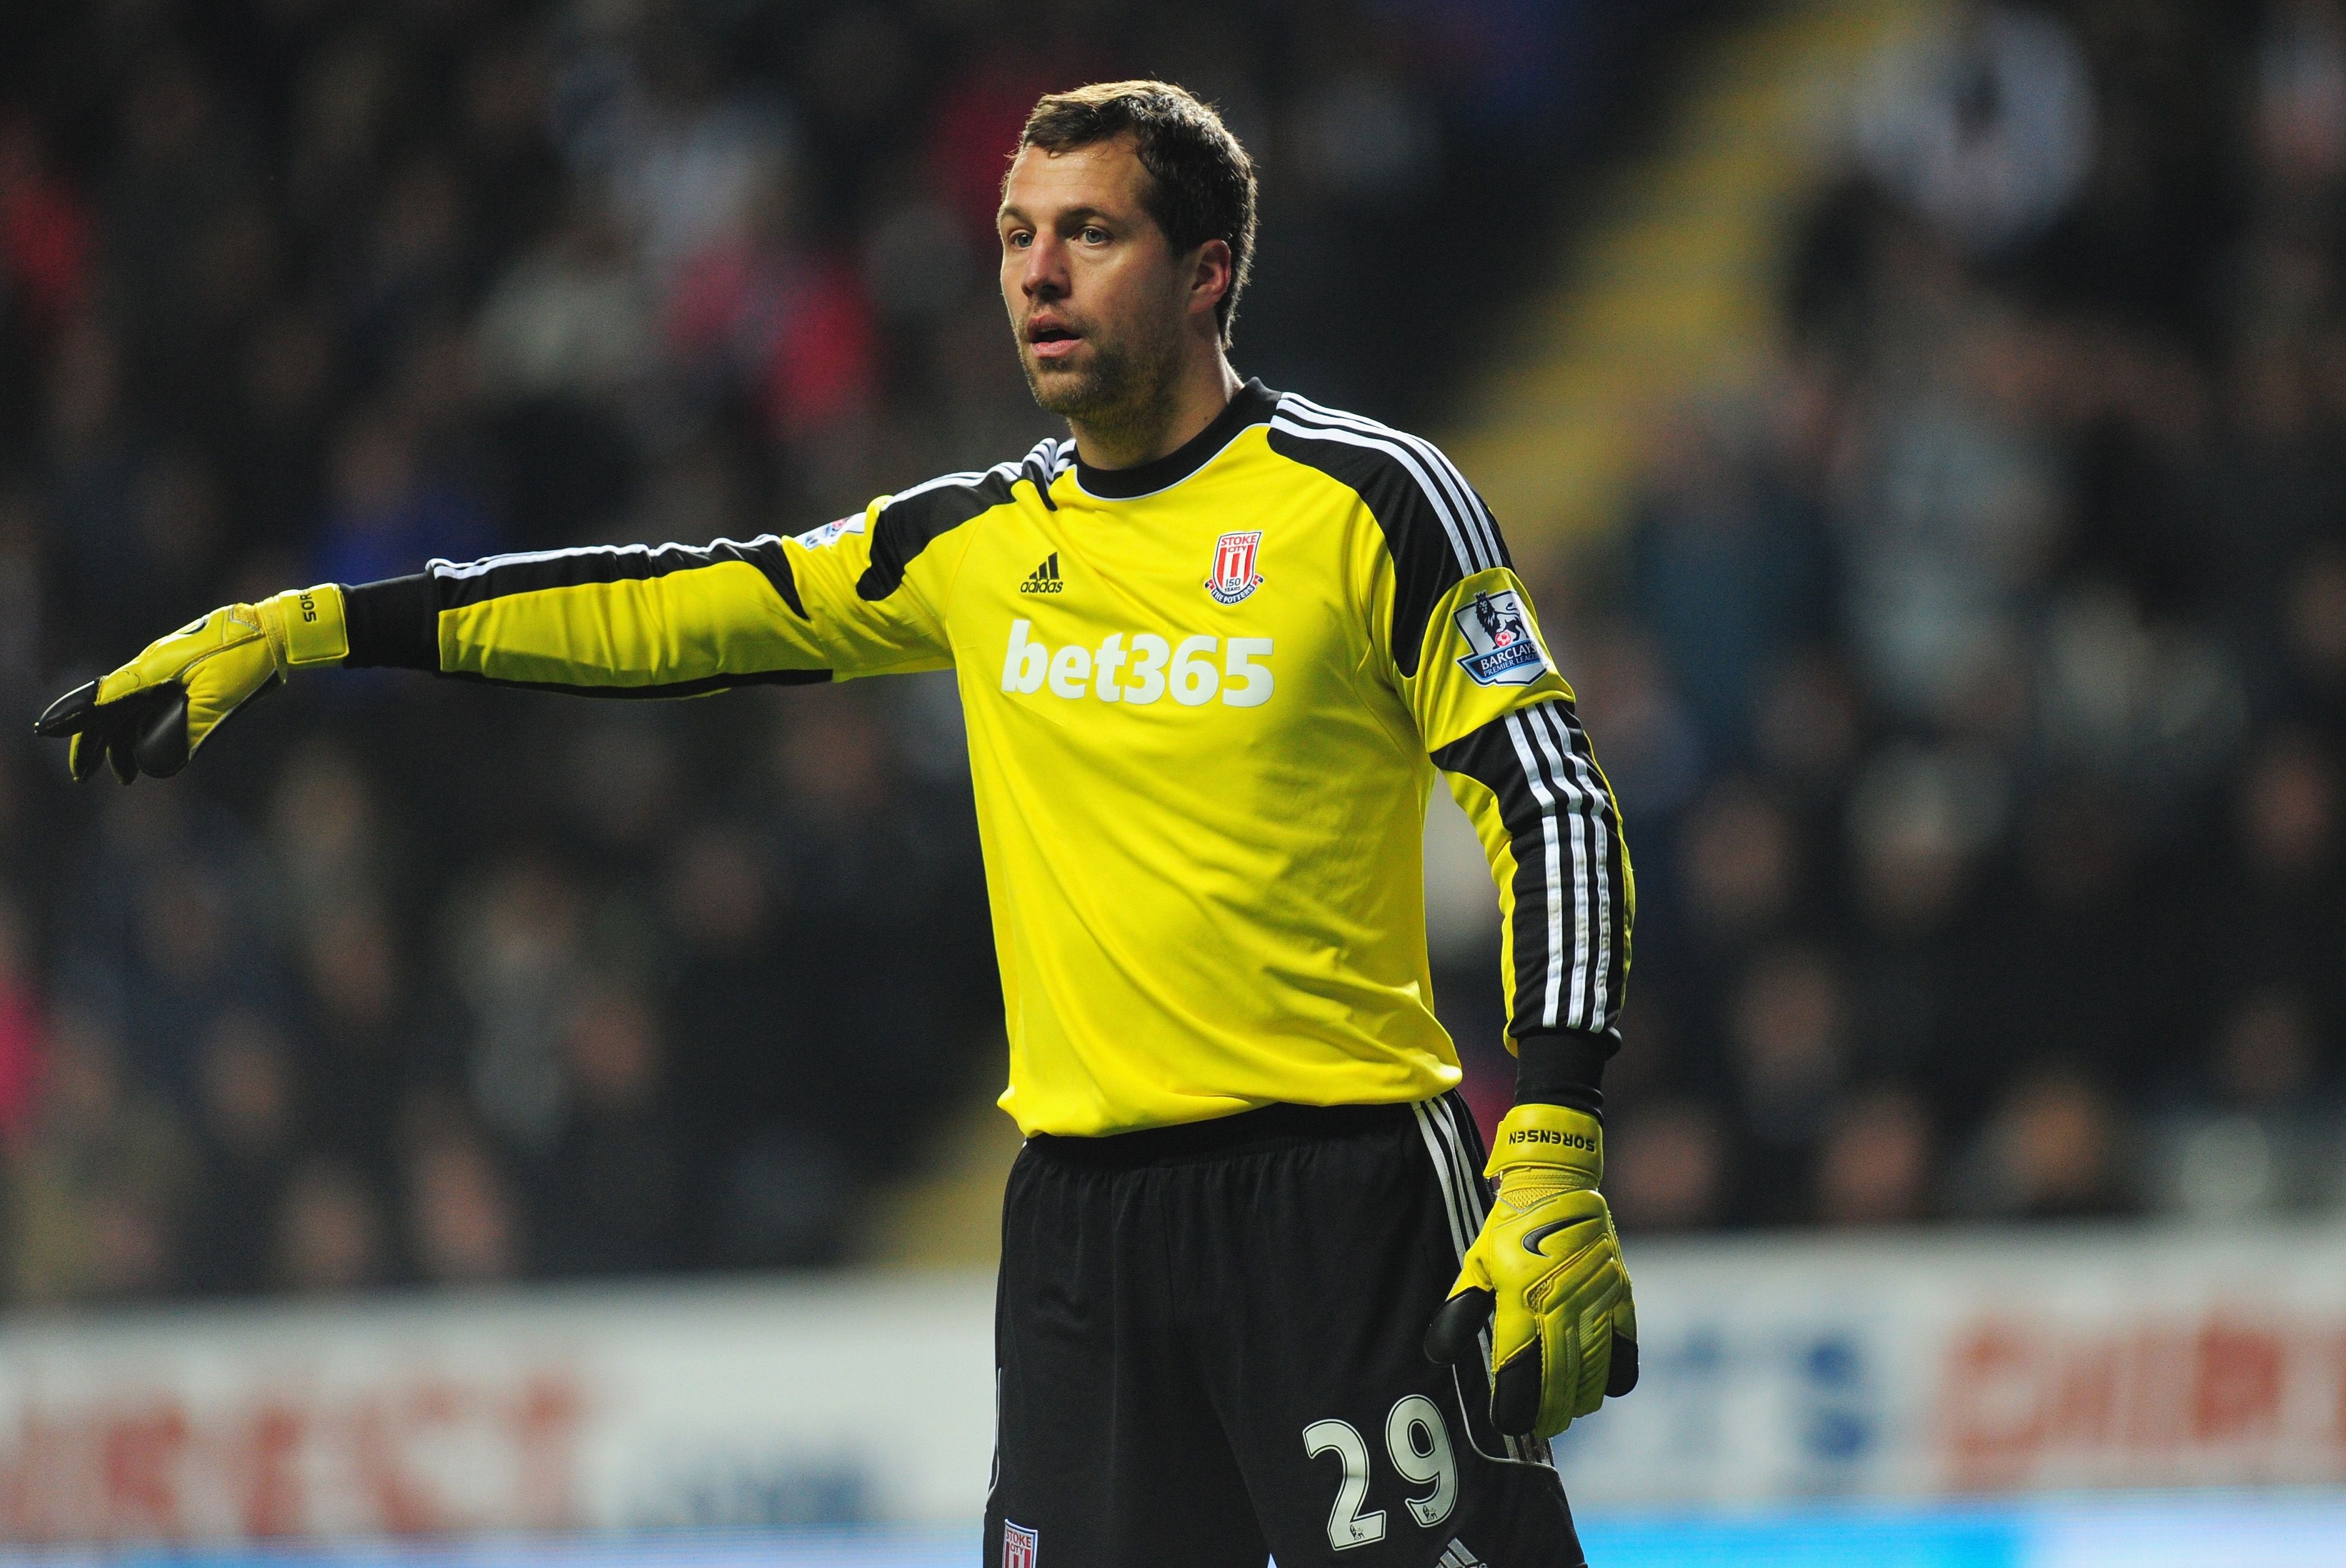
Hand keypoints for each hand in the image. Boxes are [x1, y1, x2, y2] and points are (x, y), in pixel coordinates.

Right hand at [34, 585, 347, 781]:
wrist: (274, 631)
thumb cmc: (246, 658)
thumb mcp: (218, 698)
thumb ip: (189, 729)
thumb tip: (160, 763)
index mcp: (152, 670)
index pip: (103, 700)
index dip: (77, 721)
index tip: (48, 732)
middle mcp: (153, 669)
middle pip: (112, 709)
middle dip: (95, 743)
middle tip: (84, 776)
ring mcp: (168, 671)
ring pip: (133, 710)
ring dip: (123, 742)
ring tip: (124, 776)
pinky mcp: (185, 674)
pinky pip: (153, 705)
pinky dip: (144, 729)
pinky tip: (146, 750)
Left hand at [1423, 1101, 1637, 1439]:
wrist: (1557, 1183)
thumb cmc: (1509, 1227)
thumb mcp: (1477, 1264)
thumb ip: (1461, 1311)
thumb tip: (1439, 1354)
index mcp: (1522, 1300)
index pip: (1520, 1372)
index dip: (1515, 1406)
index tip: (1508, 1423)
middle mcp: (1563, 1305)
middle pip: (1560, 1382)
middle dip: (1549, 1413)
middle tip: (1540, 1427)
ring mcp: (1597, 1302)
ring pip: (1596, 1374)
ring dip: (1581, 1400)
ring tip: (1567, 1411)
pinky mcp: (1622, 1295)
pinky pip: (1626, 1351)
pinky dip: (1615, 1375)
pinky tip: (1602, 1384)